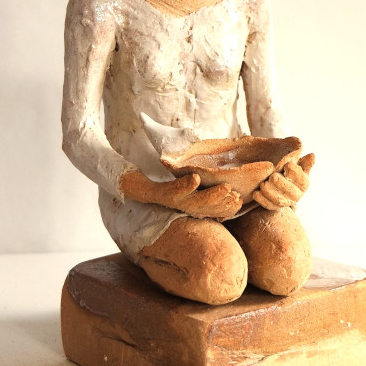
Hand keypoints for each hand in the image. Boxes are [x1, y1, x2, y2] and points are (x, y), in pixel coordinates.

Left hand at [120, 170, 242, 219]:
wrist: (126, 180)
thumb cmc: (156, 176)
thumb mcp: (182, 171)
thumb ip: (199, 166)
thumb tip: (221, 158)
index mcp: (187, 200)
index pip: (210, 207)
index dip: (225, 206)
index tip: (239, 200)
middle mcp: (179, 203)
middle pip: (204, 207)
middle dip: (222, 204)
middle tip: (237, 197)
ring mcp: (167, 198)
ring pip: (191, 202)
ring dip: (209, 197)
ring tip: (225, 189)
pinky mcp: (155, 192)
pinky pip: (171, 190)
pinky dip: (184, 186)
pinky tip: (195, 179)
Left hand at [252, 153, 314, 210]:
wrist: (279, 186)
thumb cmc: (289, 172)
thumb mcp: (297, 166)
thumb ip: (303, 162)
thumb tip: (312, 155)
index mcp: (303, 183)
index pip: (302, 179)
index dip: (295, 172)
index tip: (287, 165)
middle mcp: (297, 195)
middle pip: (290, 191)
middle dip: (281, 183)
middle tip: (273, 176)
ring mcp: (285, 202)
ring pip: (278, 200)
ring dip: (269, 192)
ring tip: (263, 184)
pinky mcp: (274, 207)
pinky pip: (268, 205)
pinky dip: (261, 200)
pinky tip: (256, 193)